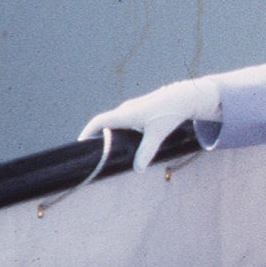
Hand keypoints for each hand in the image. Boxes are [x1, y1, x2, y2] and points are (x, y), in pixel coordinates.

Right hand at [80, 78, 221, 168]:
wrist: (185, 96)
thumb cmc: (170, 113)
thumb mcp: (157, 133)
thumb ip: (147, 151)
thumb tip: (138, 170)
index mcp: (125, 114)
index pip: (99, 122)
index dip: (87, 133)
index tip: (80, 145)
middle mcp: (126, 109)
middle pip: (104, 123)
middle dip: (95, 136)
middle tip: (91, 153)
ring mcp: (133, 108)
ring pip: (114, 122)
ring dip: (107, 134)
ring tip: (105, 150)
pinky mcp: (140, 110)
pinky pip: (123, 120)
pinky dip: (118, 130)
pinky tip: (124, 141)